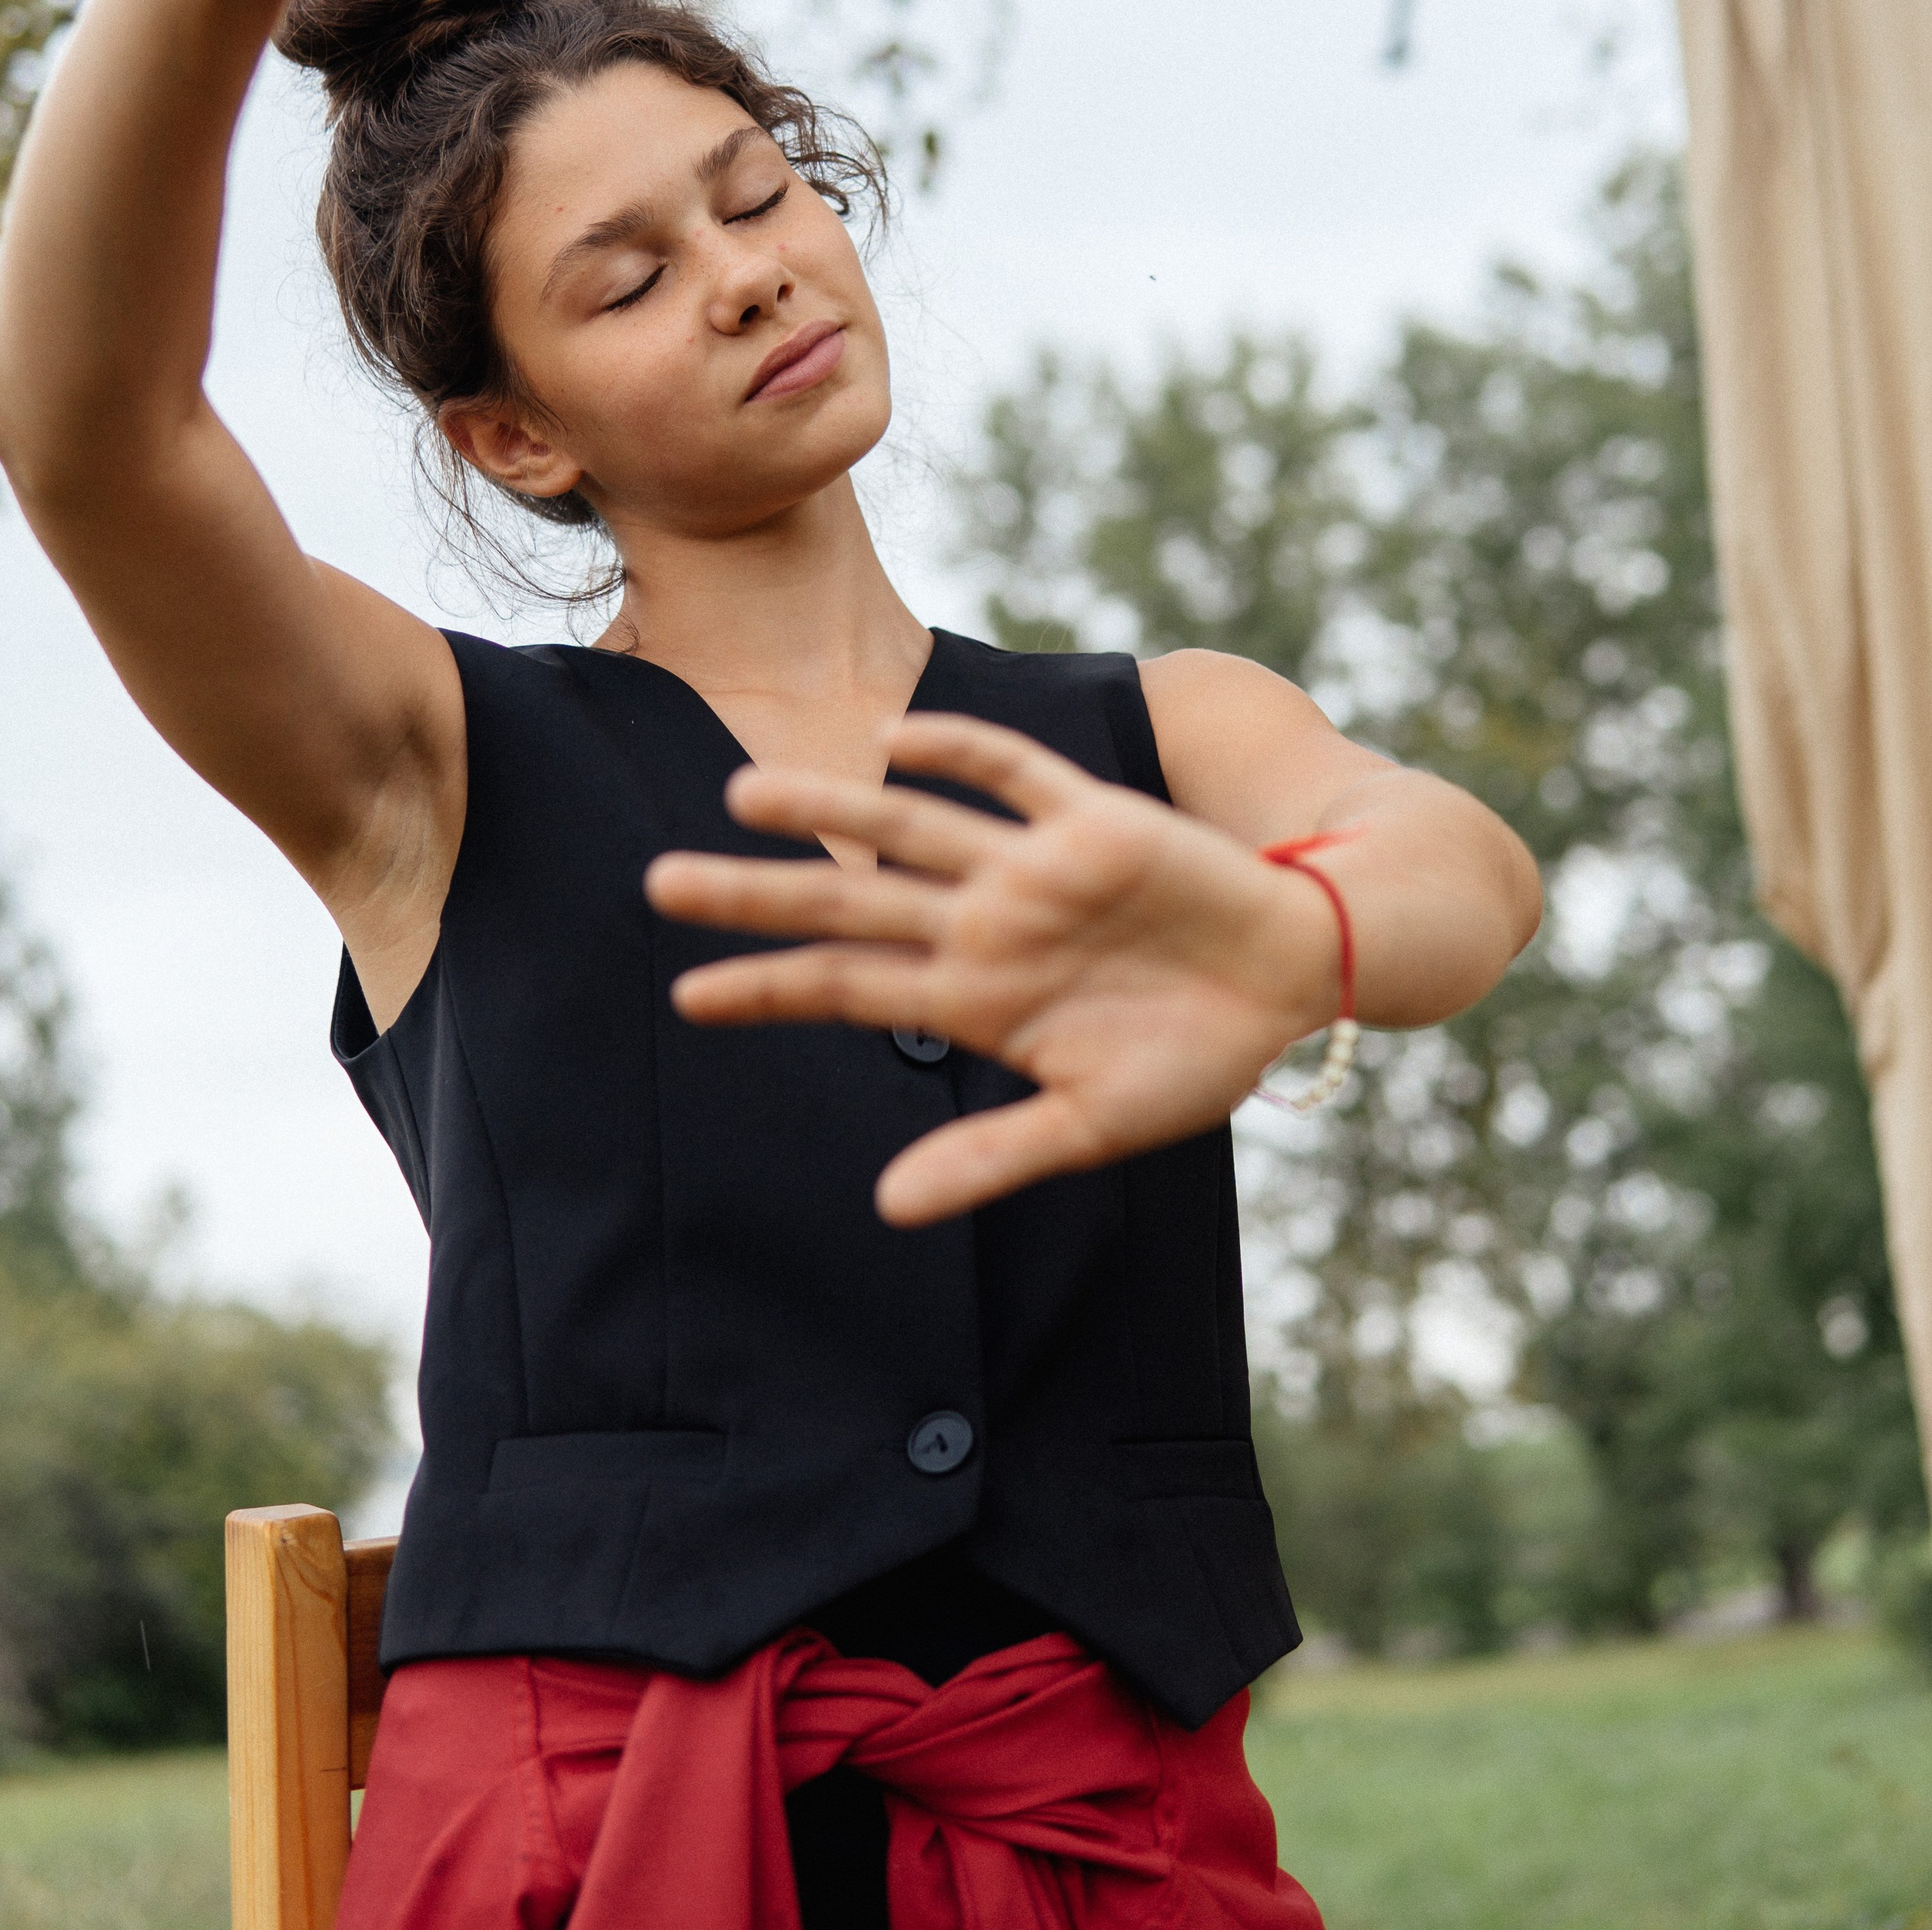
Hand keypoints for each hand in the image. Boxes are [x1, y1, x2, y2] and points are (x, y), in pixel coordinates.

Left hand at [646, 715, 1340, 1224]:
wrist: (1293, 981)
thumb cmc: (1193, 1059)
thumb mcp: (1092, 1126)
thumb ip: (993, 1157)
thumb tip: (888, 1208)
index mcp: (977, 1000)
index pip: (848, 985)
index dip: (770, 988)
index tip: (685, 996)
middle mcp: (986, 926)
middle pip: (850, 902)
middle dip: (758, 894)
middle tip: (657, 883)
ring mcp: (1032, 871)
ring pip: (907, 830)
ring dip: (830, 811)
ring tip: (740, 794)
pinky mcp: (1093, 823)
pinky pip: (1013, 775)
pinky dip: (957, 752)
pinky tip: (892, 741)